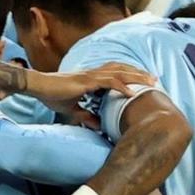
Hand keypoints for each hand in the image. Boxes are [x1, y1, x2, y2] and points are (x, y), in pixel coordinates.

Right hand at [23, 61, 154, 114]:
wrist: (39, 87)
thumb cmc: (52, 95)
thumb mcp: (71, 109)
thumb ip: (84, 115)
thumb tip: (96, 125)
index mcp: (91, 78)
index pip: (115, 72)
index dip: (130, 75)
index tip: (143, 81)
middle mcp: (93, 74)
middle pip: (122, 69)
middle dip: (139, 74)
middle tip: (155, 79)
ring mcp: (91, 76)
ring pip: (119, 73)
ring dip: (136, 77)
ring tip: (150, 82)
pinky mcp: (86, 82)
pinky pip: (108, 82)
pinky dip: (121, 87)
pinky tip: (131, 93)